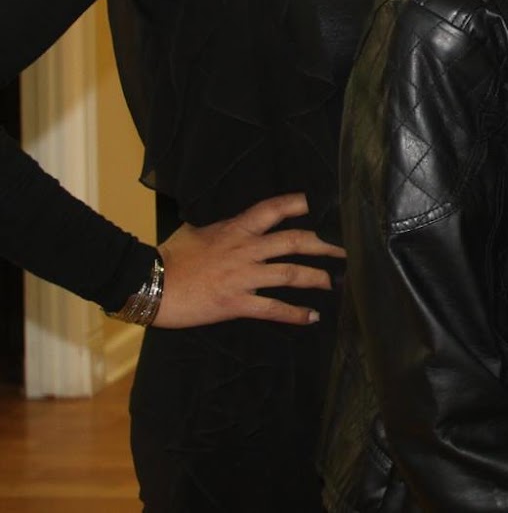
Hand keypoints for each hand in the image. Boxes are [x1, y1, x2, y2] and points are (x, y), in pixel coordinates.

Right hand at [153, 192, 345, 327]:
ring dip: (317, 278)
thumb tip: (235, 225)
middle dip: (326, 243)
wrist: (147, 283)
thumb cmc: (168, 256)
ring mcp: (243, 276)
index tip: (320, 203)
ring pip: (291, 273)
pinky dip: (295, 314)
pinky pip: (273, 308)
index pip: (274, 209)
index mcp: (236, 229)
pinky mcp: (236, 302)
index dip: (300, 204)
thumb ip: (223, 228)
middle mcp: (246, 249)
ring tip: (335, 282)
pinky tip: (311, 317)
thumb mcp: (197, 231)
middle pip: (296, 240)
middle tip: (347, 248)